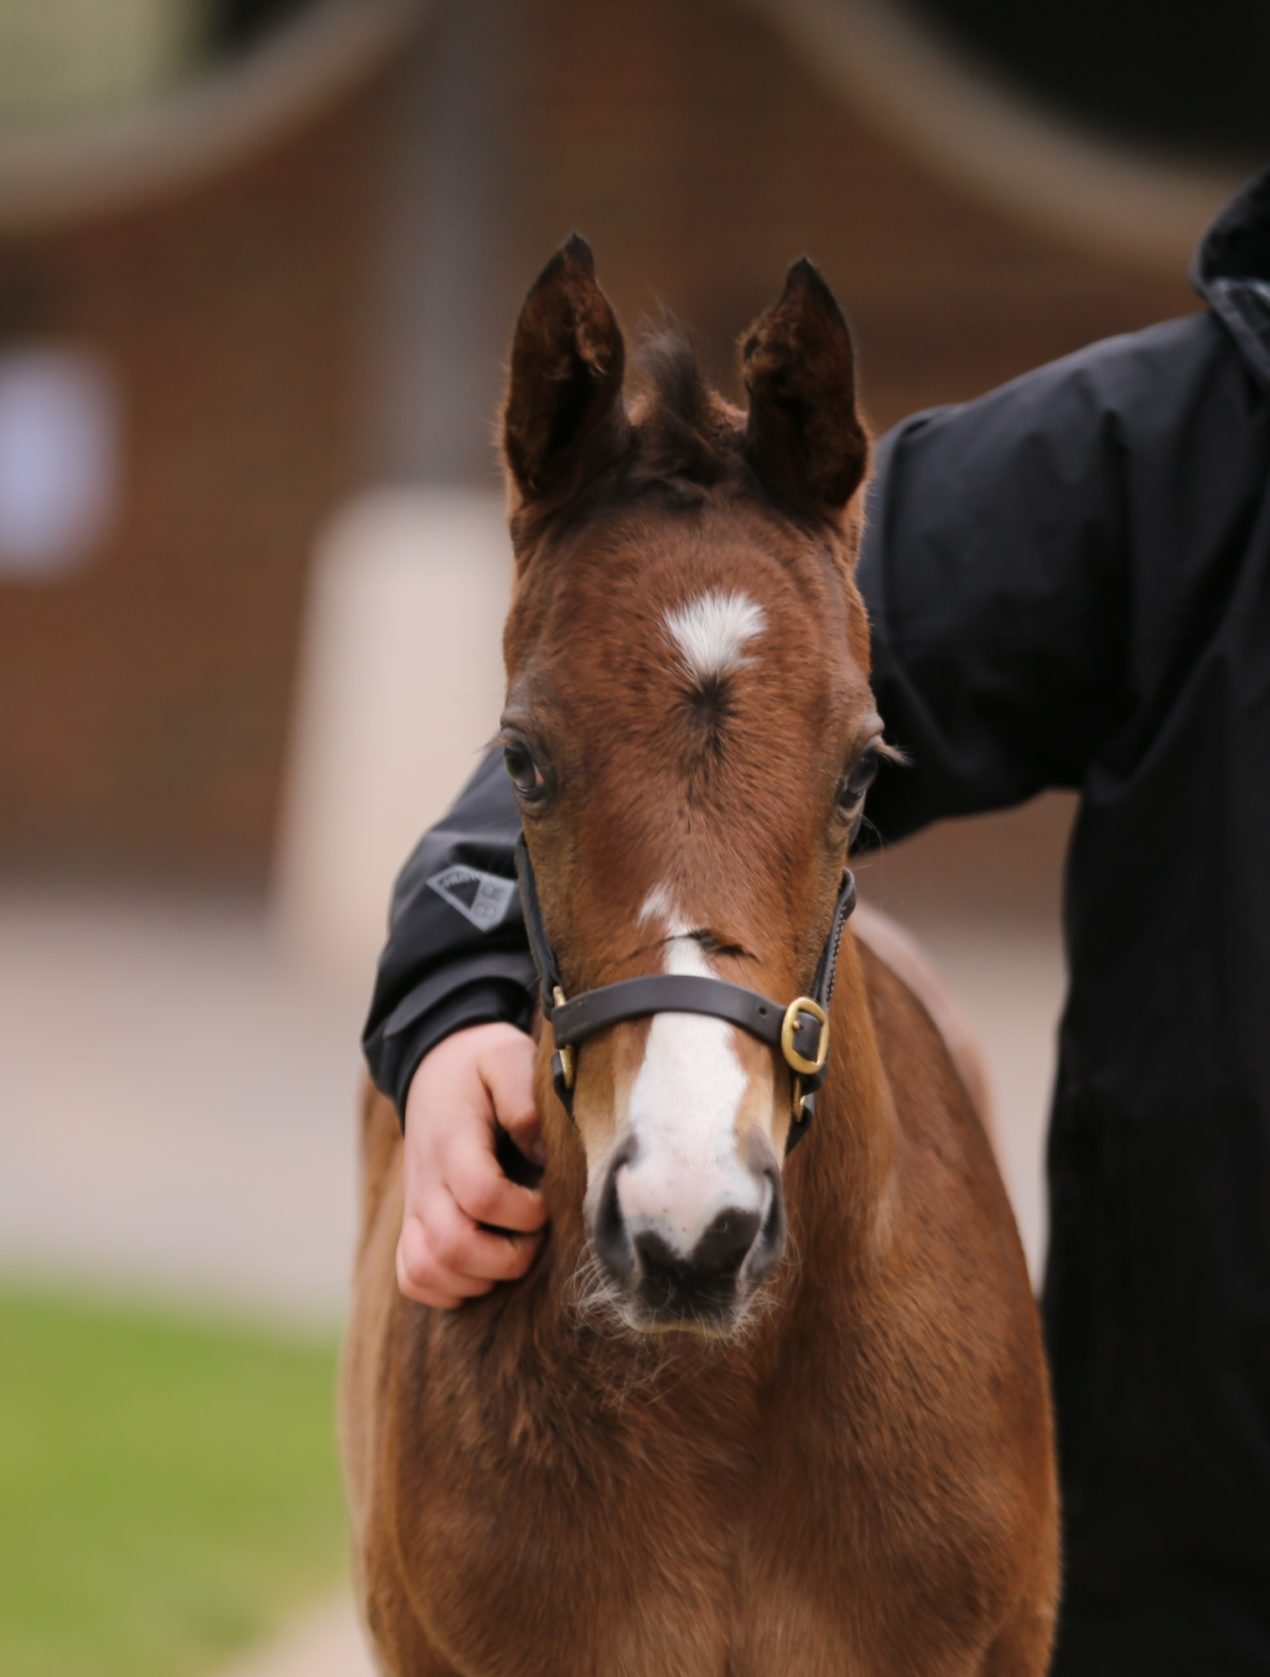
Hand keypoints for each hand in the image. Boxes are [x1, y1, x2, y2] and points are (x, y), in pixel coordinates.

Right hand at [397, 1022, 547, 1307]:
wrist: (434, 1066)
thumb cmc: (480, 1066)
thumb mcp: (507, 1058)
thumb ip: (524, 1098)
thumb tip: (541, 1155)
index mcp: (453, 1141)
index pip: (481, 1195)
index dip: (524, 1211)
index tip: (548, 1202)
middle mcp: (426, 1181)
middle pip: (453, 1246)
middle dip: (508, 1257)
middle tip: (536, 1238)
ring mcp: (415, 1207)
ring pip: (427, 1270)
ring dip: (478, 1278)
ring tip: (511, 1254)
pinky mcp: (412, 1223)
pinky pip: (413, 1276)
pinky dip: (447, 1288)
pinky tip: (482, 1269)